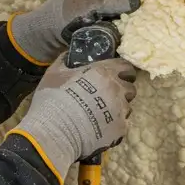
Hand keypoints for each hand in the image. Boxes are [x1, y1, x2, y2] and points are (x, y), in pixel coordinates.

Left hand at [9, 0, 150, 63]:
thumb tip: (138, 0)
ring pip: (133, 2)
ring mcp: (108, 4)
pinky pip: (127, 18)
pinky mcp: (108, 20)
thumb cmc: (63, 15)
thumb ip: (111, 1)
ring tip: (168, 7)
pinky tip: (150, 25)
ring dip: (146, 5)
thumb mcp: (88, 5)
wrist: (46, 36)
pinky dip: (137, 20)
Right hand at [9, 58, 137, 183]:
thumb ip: (64, 61)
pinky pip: (122, 126)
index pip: (126, 67)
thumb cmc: (54, 98)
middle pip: (130, 88)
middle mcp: (117, 89)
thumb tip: (68, 55)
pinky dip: (113, 127)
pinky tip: (100, 130)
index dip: (124, 72)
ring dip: (118, 110)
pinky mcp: (120, 129)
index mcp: (104, 72)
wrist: (55, 130)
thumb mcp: (54, 73)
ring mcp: (120, 110)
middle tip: (109, 97)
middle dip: (123, 92)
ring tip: (102, 116)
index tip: (118, 76)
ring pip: (127, 108)